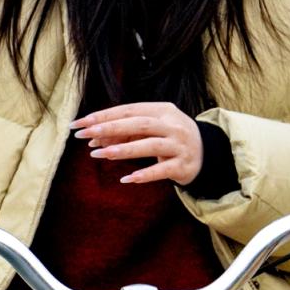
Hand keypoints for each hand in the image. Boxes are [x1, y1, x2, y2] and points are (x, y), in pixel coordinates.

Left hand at [73, 102, 204, 186]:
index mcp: (163, 110)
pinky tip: (128, 179)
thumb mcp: (151, 130)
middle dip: (110, 128)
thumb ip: (126, 133)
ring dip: (124, 149)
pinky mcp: (183, 166)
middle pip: (139, 124)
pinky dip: (145, 175)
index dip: (104, 116)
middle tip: (86, 134)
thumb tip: (94, 139)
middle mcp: (172, 125)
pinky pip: (162, 170)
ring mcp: (179, 145)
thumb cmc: (170, 138)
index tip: (81, 123)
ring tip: (100, 154)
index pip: (129, 110)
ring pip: (150, 145)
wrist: (208, 153)